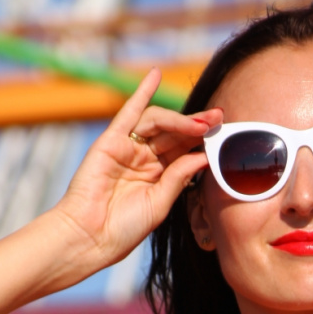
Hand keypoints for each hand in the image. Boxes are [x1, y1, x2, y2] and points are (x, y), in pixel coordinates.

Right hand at [53, 67, 221, 273]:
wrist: (89, 238)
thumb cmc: (123, 230)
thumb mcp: (159, 204)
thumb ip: (178, 178)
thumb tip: (202, 156)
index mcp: (158, 177)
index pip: (184, 151)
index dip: (202, 142)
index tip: (223, 134)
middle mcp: (144, 160)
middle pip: (174, 135)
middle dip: (197, 126)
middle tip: (219, 118)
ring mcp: (127, 149)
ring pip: (157, 124)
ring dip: (179, 120)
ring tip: (200, 123)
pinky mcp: (110, 142)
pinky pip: (128, 113)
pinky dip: (141, 93)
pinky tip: (155, 75)